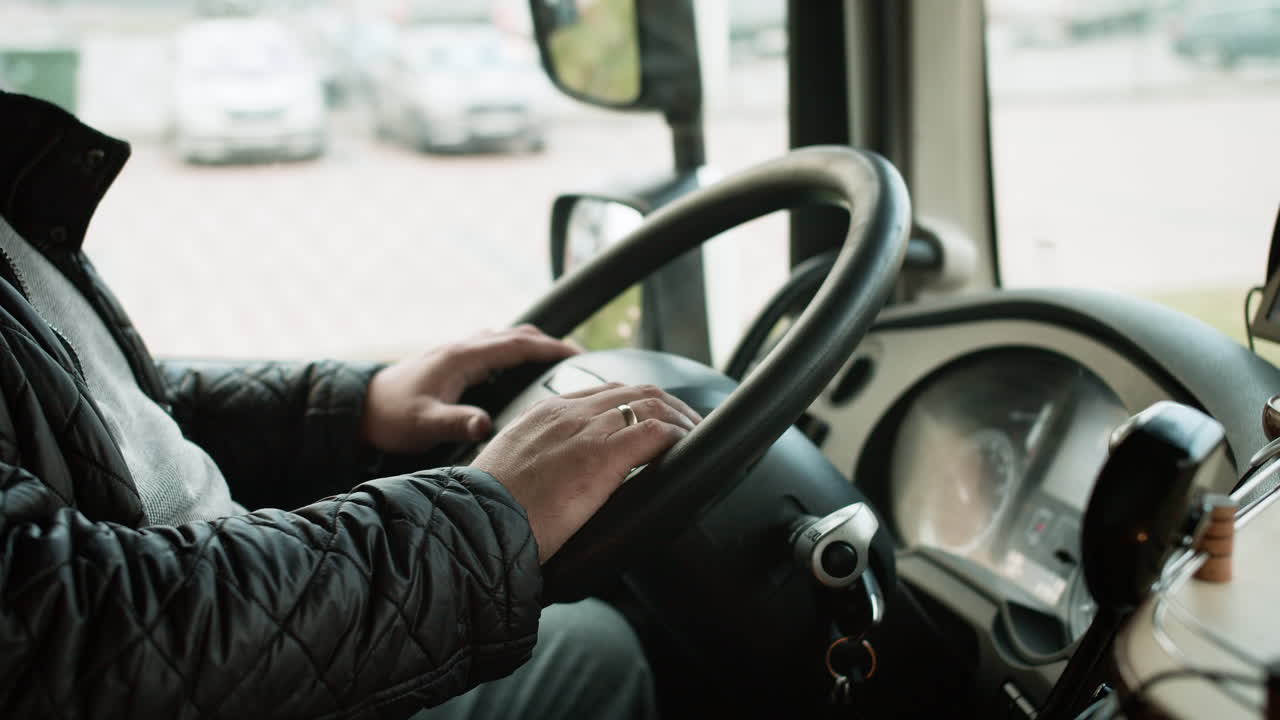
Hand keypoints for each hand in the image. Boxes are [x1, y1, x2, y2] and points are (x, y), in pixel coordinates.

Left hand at [360, 325, 578, 453]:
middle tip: (581, 361)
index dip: (551, 349)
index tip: (580, 356)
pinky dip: (518, 354)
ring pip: (507, 340)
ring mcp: (459, 352)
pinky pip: (496, 349)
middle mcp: (464, 348)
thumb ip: (456, 422)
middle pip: (518, 336)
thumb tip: (486, 427)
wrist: (361, 409)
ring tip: (562, 365)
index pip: (518, 345)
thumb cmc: (391, 417)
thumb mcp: (424, 424)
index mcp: (463, 357)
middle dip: (551, 344)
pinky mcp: (455, 362)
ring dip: (535, 347)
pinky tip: (526, 373)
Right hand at [472, 382, 702, 562]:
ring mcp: (585, 431)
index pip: (603, 392)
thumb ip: (539, 460)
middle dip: (668, 404)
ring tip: (695, 434)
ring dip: (680, 418)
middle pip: (633, 391)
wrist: (475, 523)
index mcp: (544, 412)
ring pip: (650, 403)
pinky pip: (655, 432)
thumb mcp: (513, 470)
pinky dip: (678, 436)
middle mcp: (567, 412)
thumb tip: (557, 479)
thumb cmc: (489, 511)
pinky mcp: (601, 456)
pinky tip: (689, 447)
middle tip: (688, 424)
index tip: (654, 417)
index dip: (637, 401)